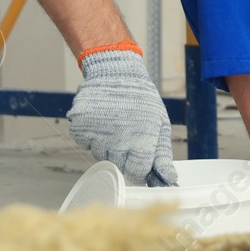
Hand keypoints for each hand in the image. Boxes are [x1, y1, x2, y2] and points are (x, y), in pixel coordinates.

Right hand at [67, 48, 178, 186]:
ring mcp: (97, 135)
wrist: (115, 71)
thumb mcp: (160, 123)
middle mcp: (118, 141)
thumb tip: (169, 179)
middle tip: (127, 134)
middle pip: (118, 165)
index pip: (138, 172)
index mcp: (141, 140)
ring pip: (100, 155)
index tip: (139, 159)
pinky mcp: (80, 128)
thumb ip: (163, 154)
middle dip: (124, 155)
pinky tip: (101, 120)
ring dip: (107, 144)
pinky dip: (92, 135)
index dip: (139, 168)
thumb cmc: (141, 98)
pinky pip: (85, 143)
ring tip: (115, 123)